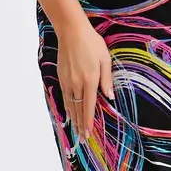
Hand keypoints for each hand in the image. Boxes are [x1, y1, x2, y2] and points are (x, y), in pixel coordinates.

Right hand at [56, 14, 113, 140]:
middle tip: (82, 138)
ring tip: (76, 129)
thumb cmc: (92, 43)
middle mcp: (77, 83)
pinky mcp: (61, 76)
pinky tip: (69, 112)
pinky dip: (67, 106)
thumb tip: (109, 97)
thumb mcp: (105, 59)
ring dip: (73, 118)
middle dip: (81, 125)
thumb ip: (107, 80)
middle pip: (78, 109)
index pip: (89, 106)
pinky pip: (64, 96)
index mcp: (90, 80)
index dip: (89, 121)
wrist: (71, 32)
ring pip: (70, 104)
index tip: (89, 133)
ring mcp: (67, 80)